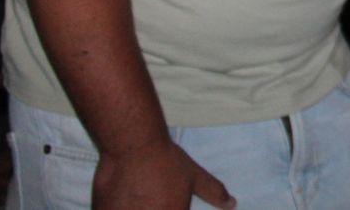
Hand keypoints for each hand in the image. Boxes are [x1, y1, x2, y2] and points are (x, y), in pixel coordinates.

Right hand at [92, 139, 233, 209]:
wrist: (132, 146)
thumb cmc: (166, 160)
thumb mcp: (194, 176)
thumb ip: (213, 192)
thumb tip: (232, 204)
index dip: (172, 208)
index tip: (162, 201)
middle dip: (151, 208)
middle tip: (148, 197)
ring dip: (134, 208)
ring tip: (136, 197)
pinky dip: (117, 209)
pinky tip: (121, 200)